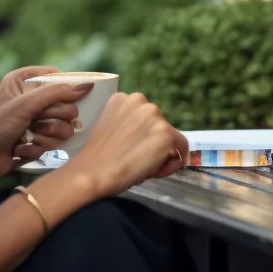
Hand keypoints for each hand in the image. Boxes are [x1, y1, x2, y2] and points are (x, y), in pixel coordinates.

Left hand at [0, 75, 92, 190]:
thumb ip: (56, 94)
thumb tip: (86, 87)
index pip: (58, 78)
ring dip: (46, 136)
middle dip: (53, 118)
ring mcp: (34, 121)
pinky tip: (20, 150)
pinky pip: (53, 143)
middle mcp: (30, 99)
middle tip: (37, 122)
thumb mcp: (24, 105)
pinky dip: (38, 148)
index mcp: (24, 81)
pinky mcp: (36, 141)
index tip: (68, 100)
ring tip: (28, 138)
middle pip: (66, 105)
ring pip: (63, 127)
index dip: (66, 90)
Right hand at [62, 92, 188, 198]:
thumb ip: (129, 125)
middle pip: (158, 124)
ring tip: (141, 165)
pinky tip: (152, 170)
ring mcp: (154, 116)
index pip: (144, 117)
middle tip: (135, 160)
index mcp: (122, 98)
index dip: (140, 136)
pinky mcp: (165, 134)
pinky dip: (171, 163)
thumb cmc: (96, 158)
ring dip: (161, 151)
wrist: (92, 173)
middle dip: (151, 142)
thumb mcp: (111, 128)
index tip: (131, 149)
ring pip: (169, 136)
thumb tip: (149, 139)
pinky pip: (180, 149)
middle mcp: (140, 100)